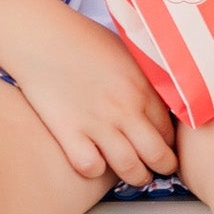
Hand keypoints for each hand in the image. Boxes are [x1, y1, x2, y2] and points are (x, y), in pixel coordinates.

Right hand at [2, 11, 179, 188]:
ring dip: (135, 177)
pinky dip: (94, 170)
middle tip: (158, 169)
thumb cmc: (83, 39)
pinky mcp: (68, 131)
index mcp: (144, 89)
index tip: (166, 147)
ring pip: (130, 168)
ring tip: (134, 176)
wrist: (42, 36)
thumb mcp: (127, 52)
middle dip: (163, 167)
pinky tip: (94, 161)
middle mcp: (126, 109)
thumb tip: (162, 90)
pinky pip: (90, 166)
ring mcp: (97, 123)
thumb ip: (145, 77)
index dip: (171, 144)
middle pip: (158, 155)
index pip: (170, 131)